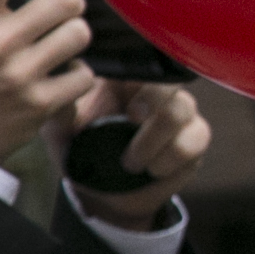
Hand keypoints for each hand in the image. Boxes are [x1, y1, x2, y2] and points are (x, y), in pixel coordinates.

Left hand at [45, 78, 209, 231]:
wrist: (98, 190)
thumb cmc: (80, 149)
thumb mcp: (60, 127)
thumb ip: (62, 107)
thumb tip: (67, 90)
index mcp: (127, 80)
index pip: (145, 64)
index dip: (141, 83)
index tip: (128, 110)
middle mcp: (159, 93)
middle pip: (172, 85)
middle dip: (153, 106)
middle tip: (131, 125)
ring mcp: (182, 116)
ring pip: (184, 112)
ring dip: (154, 142)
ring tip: (130, 163)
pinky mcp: (194, 141)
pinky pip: (193, 143)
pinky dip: (169, 160)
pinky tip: (151, 170)